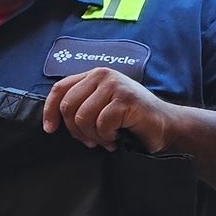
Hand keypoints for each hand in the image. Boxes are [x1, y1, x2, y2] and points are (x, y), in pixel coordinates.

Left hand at [42, 66, 181, 152]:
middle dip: (77, 130)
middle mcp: (103, 75)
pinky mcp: (125, 100)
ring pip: (83, 117)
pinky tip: (118, 137)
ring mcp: (115, 86)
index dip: (50, 110)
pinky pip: (101, 124)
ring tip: (108, 138)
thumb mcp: (103, 106)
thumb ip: (83, 104)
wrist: (166, 126)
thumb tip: (54, 120)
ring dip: (94, 136)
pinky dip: (108, 137)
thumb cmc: (133, 120)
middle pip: (69, 106)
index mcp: (94, 75)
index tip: (50, 129)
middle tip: (92, 140)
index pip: (60, 88)